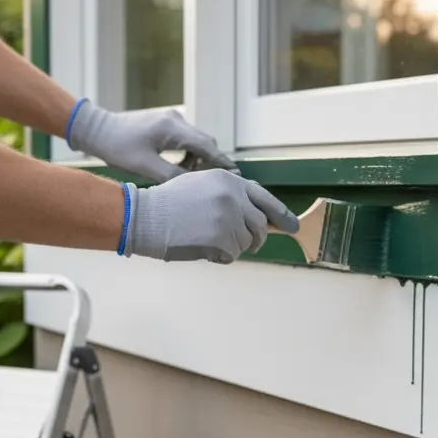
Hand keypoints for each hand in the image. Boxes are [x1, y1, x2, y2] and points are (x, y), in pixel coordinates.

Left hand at [68, 102, 235, 183]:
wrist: (97, 129)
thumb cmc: (117, 148)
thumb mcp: (145, 167)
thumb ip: (172, 176)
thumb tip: (195, 186)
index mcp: (173, 129)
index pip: (207, 146)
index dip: (222, 163)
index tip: (236, 177)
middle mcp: (176, 120)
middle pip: (206, 142)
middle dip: (212, 162)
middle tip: (215, 182)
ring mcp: (171, 119)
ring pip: (196, 141)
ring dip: (198, 158)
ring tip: (190, 177)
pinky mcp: (165, 123)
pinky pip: (185, 139)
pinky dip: (188, 153)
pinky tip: (178, 167)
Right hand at [124, 169, 299, 263]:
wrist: (145, 216)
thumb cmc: (169, 204)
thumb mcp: (202, 185)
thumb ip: (230, 195)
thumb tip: (257, 214)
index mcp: (230, 181)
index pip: (265, 199)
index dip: (281, 215)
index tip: (293, 226)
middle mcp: (233, 196)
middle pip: (260, 226)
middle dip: (253, 239)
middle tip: (239, 244)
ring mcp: (229, 217)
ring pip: (247, 243)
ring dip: (232, 247)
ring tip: (207, 240)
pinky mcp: (222, 237)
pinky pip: (233, 255)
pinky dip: (221, 257)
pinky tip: (202, 249)